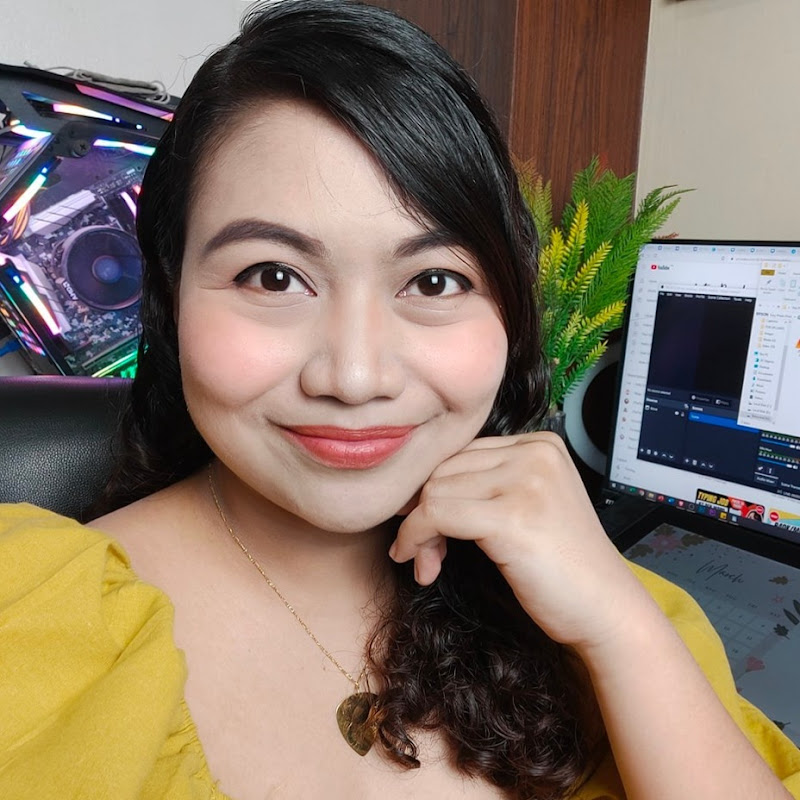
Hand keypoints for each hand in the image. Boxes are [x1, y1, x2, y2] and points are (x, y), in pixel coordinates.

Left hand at [389, 432, 648, 651]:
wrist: (608, 612)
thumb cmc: (563, 569)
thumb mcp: (527, 507)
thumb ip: (485, 486)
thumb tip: (413, 492)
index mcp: (540, 444)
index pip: (460, 452)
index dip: (434, 491)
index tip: (426, 527)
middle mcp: (535, 453)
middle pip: (443, 469)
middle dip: (422, 512)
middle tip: (428, 554)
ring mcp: (526, 481)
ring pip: (434, 491)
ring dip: (419, 532)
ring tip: (432, 564)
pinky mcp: (512, 516)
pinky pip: (436, 515)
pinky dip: (417, 539)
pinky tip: (423, 566)